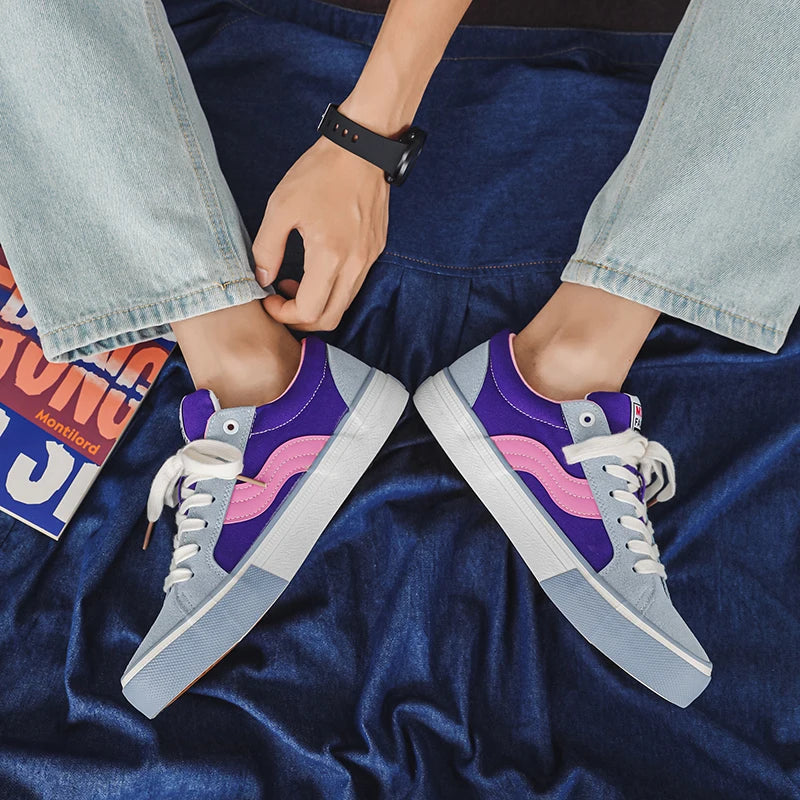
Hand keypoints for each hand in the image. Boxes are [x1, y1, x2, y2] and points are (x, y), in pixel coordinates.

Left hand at [253, 134, 388, 330]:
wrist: (362, 149)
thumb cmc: (320, 173)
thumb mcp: (281, 207)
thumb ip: (267, 248)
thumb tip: (262, 278)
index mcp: (330, 256)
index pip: (309, 311)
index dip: (284, 315)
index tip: (268, 299)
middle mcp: (355, 265)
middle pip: (330, 318)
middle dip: (301, 320)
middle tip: (280, 304)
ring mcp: (369, 259)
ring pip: (344, 304)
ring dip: (318, 305)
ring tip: (294, 284)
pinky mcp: (375, 251)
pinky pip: (354, 285)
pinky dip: (333, 289)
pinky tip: (315, 268)